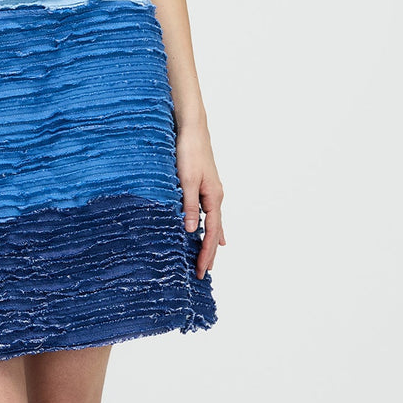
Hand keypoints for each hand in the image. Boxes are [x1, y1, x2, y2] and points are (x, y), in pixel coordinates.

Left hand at [175, 122, 225, 278]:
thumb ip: (189, 206)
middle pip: (215, 232)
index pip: (211, 233)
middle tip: (204, 272)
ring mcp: (212, 191)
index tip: (202, 271)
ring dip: (210, 241)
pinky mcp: (205, 186)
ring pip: (213, 223)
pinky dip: (209, 227)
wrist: (192, 129)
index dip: (207, 253)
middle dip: (210, 253)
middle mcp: (216, 197)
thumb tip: (190, 230)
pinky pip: (209, 213)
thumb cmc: (188, 152)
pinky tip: (209, 231)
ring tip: (209, 258)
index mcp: (213, 198)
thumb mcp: (186, 181)